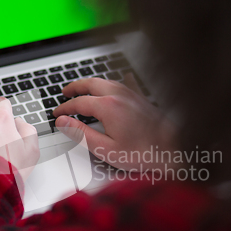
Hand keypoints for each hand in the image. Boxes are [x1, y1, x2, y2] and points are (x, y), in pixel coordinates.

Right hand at [53, 75, 176, 170]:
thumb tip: (63, 122)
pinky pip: (126, 83)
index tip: (57, 113)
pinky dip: (117, 81)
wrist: (173, 149)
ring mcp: (131, 94)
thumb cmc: (142, 152)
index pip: (78, 103)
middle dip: (75, 87)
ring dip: (91, 83)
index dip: (65, 108)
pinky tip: (122, 78)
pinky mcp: (141, 98)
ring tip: (83, 88)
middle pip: (90, 84)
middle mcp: (119, 95)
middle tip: (64, 92)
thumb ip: (81, 134)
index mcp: (108, 107)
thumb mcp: (105, 149)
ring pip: (106, 81)